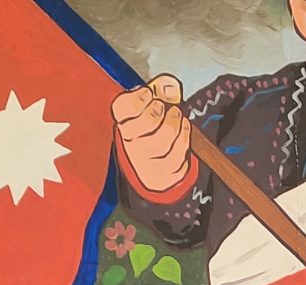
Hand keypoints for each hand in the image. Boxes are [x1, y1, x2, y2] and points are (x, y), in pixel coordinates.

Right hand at [112, 76, 192, 194]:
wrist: (154, 157)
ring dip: (173, 126)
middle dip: (157, 113)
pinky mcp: (158, 176)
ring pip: (159, 144)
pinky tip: (184, 129)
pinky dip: (183, 141)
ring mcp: (142, 162)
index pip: (122, 109)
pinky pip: (173, 161)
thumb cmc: (153, 123)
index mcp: (121, 121)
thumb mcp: (154, 101)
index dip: (138, 98)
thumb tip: (170, 87)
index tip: (149, 93)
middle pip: (140, 127)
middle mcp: (127, 143)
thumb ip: (161, 89)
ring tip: (177, 116)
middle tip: (165, 107)